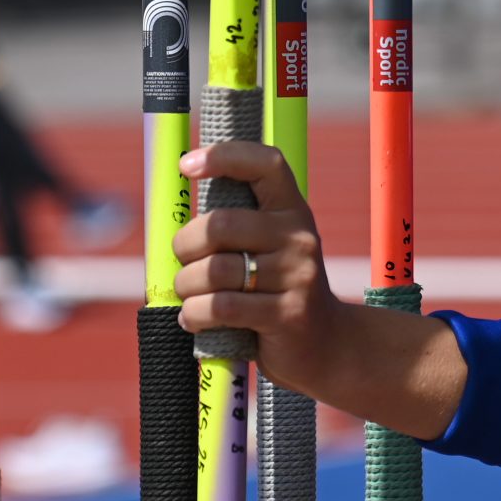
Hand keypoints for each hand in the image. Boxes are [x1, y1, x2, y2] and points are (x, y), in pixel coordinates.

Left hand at [173, 141, 344, 397]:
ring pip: (214, 271)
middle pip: (220, 225)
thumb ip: (236, 229)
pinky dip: (194, 315)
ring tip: (190, 297)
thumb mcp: (271, 249)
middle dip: (184, 246)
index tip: (188, 164)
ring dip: (186, 287)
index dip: (226, 155)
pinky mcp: (286, 314)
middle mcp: (299, 237)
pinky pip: (220, 308)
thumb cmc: (279, 292)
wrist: (327, 345)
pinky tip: (194, 319)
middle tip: (183, 263)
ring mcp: (297, 276)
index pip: (267, 164)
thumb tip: (173, 221)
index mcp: (292, 211)